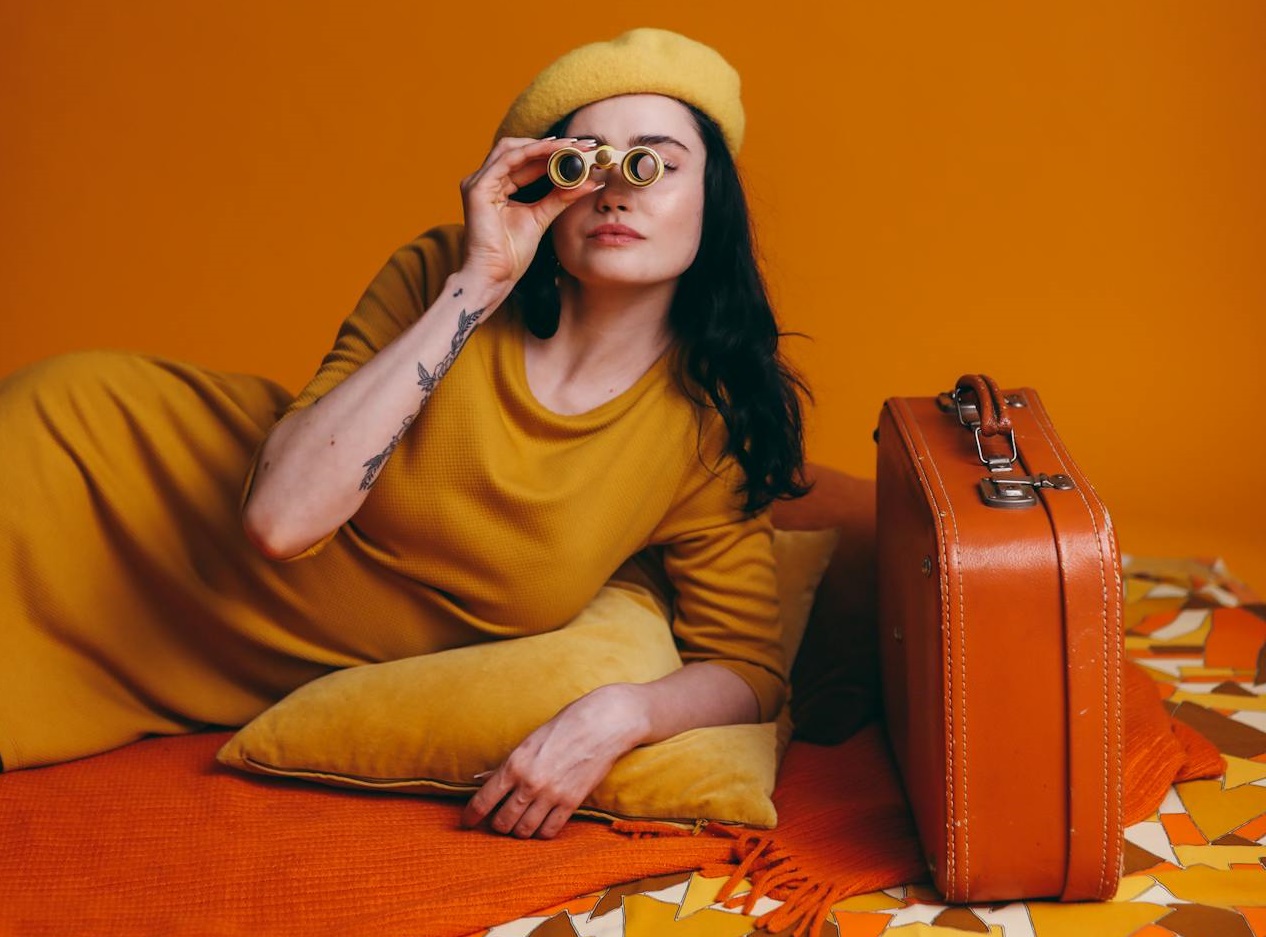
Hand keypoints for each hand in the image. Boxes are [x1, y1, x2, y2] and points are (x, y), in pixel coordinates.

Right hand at [458, 136, 604, 289]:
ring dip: (544, 146)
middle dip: (552, 145)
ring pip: (513, 149)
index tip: (583, 151)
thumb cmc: (511, 254)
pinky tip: (555, 152)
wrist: (494, 276)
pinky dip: (532, 153)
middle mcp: (486, 180)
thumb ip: (560, 198)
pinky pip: (508, 160)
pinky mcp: (478, 188)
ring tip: (572, 146)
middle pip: (519, 149)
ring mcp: (478, 182)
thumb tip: (589, 182)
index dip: (554, 153)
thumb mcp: (541, 218)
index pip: (526, 161)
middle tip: (583, 144)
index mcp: (496, 186)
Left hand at [460, 683, 647, 839]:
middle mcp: (529, 783)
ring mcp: (551, 795)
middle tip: (501, 820)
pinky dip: (541, 832)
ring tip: (521, 823)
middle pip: (503, 822)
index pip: (484, 800)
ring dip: (519, 831)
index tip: (467, 822)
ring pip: (524, 831)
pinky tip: (541, 824)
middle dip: (498, 824)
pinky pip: (549, 831)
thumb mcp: (528, 742)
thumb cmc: (563, 727)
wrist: (601, 724)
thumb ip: (506, 765)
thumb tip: (480, 779)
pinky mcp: (571, 803)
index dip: (471, 816)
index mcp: (514, 764)